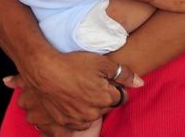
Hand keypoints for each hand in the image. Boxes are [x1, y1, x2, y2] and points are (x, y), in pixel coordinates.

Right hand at [4, 51, 141, 133]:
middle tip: (92, 81)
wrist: (44, 69)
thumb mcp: (104, 63)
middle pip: (107, 105)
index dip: (115, 86)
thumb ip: (125, 74)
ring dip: (91, 104)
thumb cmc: (74, 63)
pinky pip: (78, 121)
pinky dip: (79, 112)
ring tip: (82, 88)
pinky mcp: (65, 121)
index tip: (106, 79)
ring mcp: (78, 119)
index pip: (121, 96)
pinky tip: (73, 98)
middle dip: (104, 95)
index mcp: (106, 98)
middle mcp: (94, 113)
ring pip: (93, 113)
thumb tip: (140, 83)